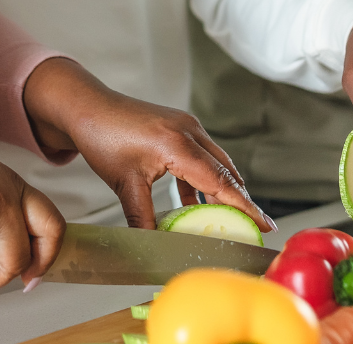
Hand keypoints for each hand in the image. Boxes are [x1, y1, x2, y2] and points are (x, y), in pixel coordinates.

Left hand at [20, 58, 273, 233]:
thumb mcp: (124, 184)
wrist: (88, 106)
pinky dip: (203, 178)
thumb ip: (143, 218)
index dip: (244, 207)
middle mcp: (188, 131)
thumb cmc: (103, 137)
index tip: (265, 224)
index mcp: (178, 145)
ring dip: (222, 189)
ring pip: (216, 162)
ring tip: (229, 217)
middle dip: (240, 200)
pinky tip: (195, 202)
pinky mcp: (178, 125)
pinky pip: (201, 155)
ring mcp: (185, 126)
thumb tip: (154, 247)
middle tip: (255, 226)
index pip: (220, 182)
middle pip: (225, 171)